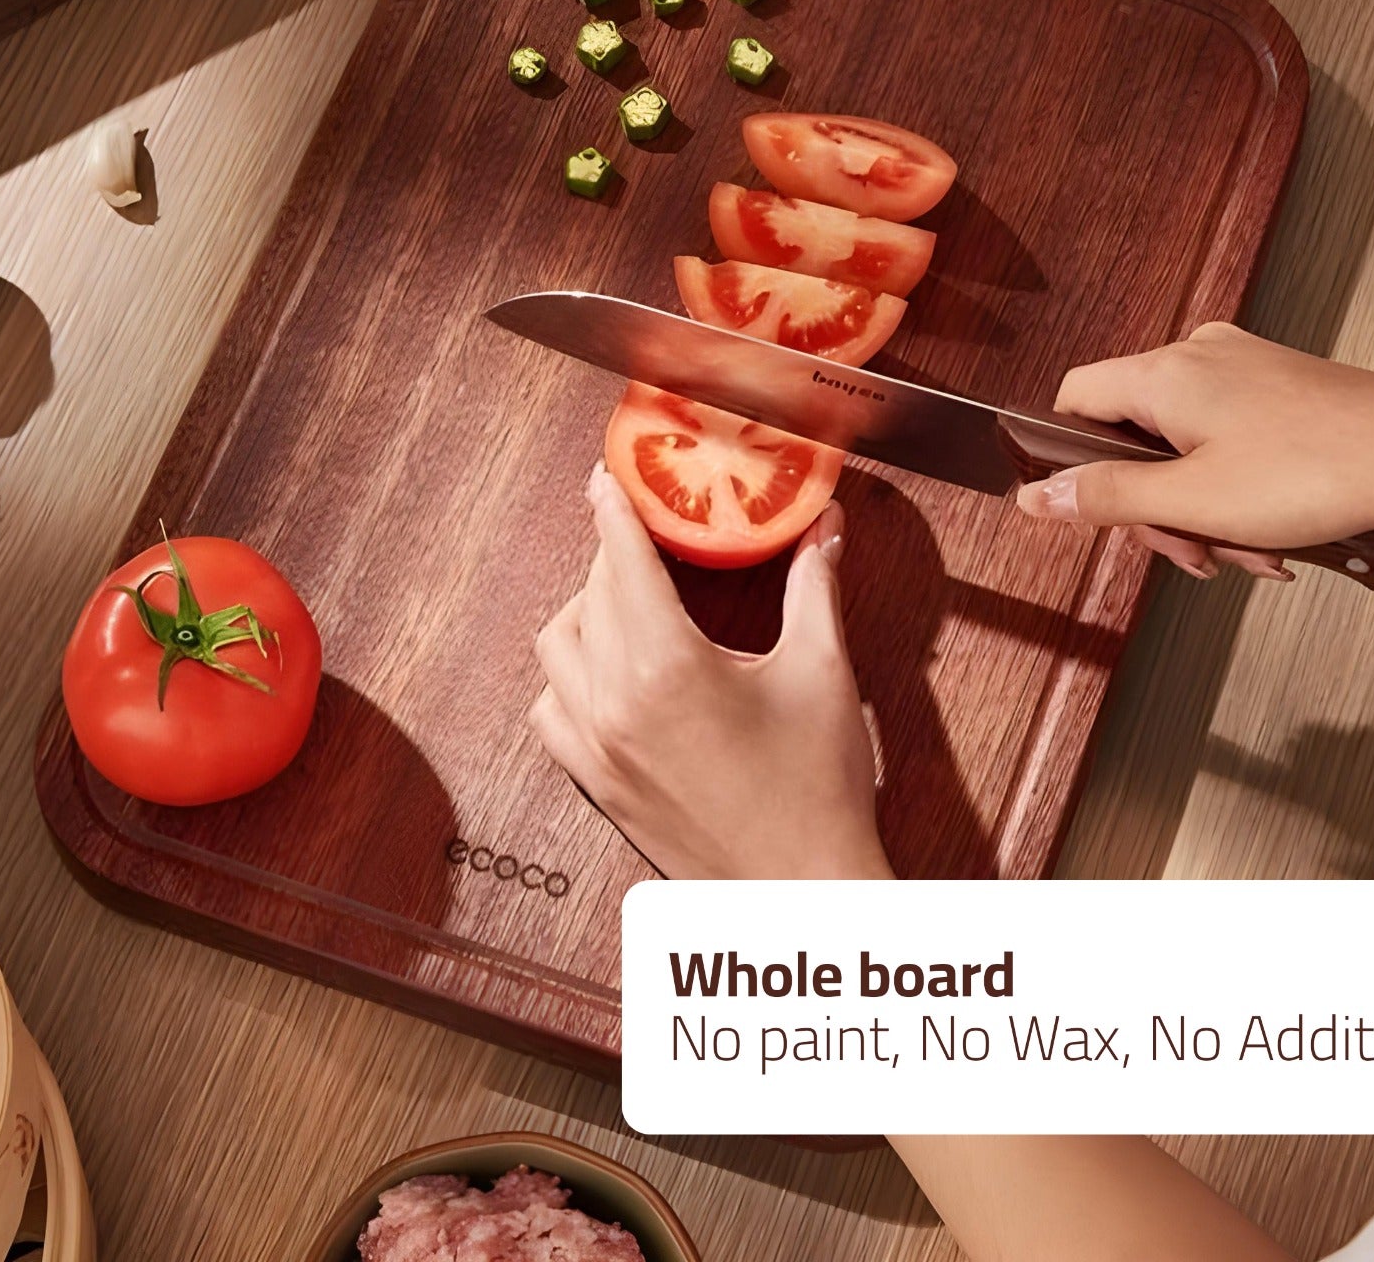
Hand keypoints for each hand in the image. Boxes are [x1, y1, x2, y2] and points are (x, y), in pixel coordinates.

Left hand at [530, 464, 892, 879]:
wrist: (801, 895)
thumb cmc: (817, 791)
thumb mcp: (822, 673)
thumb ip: (813, 587)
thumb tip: (822, 528)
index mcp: (667, 666)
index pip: (622, 561)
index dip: (614, 511)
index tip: (605, 478)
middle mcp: (613, 704)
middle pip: (592, 595)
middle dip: (617, 557)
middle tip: (652, 539)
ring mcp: (595, 749)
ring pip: (557, 647)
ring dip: (586, 612)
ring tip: (632, 602)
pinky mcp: (594, 785)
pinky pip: (550, 709)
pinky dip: (568, 677)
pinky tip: (607, 671)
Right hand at [1015, 322, 1373, 579]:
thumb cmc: (1323, 470)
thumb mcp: (1191, 502)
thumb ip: (1105, 497)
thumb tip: (1035, 495)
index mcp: (1163, 374)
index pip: (1071, 401)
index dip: (1069, 461)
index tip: (1091, 508)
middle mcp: (1198, 358)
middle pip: (1131, 435)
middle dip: (1155, 506)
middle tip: (1191, 550)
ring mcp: (1242, 368)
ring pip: (1183, 445)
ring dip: (1201, 508)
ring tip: (1245, 548)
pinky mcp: (1277, 385)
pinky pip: (1225, 438)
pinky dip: (1234, 488)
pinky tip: (1268, 530)